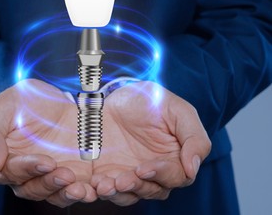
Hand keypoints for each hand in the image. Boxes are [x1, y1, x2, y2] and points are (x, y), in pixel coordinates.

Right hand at [0, 79, 95, 206]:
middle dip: (46, 182)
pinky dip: (83, 193)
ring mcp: (50, 175)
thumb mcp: (3, 107)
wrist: (60, 97)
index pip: (6, 173)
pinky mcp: (73, 175)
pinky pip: (76, 191)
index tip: (44, 162)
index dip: (24, 169)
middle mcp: (26, 172)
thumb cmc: (25, 100)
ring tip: (76, 184)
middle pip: (30, 188)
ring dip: (64, 192)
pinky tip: (91, 188)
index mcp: (5, 157)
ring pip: (53, 194)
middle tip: (62, 171)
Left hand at [91, 81, 210, 205]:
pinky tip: (93, 185)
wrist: (115, 93)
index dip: (162, 174)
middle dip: (137, 186)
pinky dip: (99, 190)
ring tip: (104, 186)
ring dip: (117, 193)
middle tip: (122, 180)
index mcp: (174, 158)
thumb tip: (193, 168)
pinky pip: (106, 188)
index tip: (144, 167)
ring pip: (128, 194)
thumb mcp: (177, 110)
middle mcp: (153, 171)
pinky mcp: (107, 173)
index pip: (176, 177)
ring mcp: (129, 173)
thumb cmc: (150, 100)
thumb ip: (194, 137)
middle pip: (152, 190)